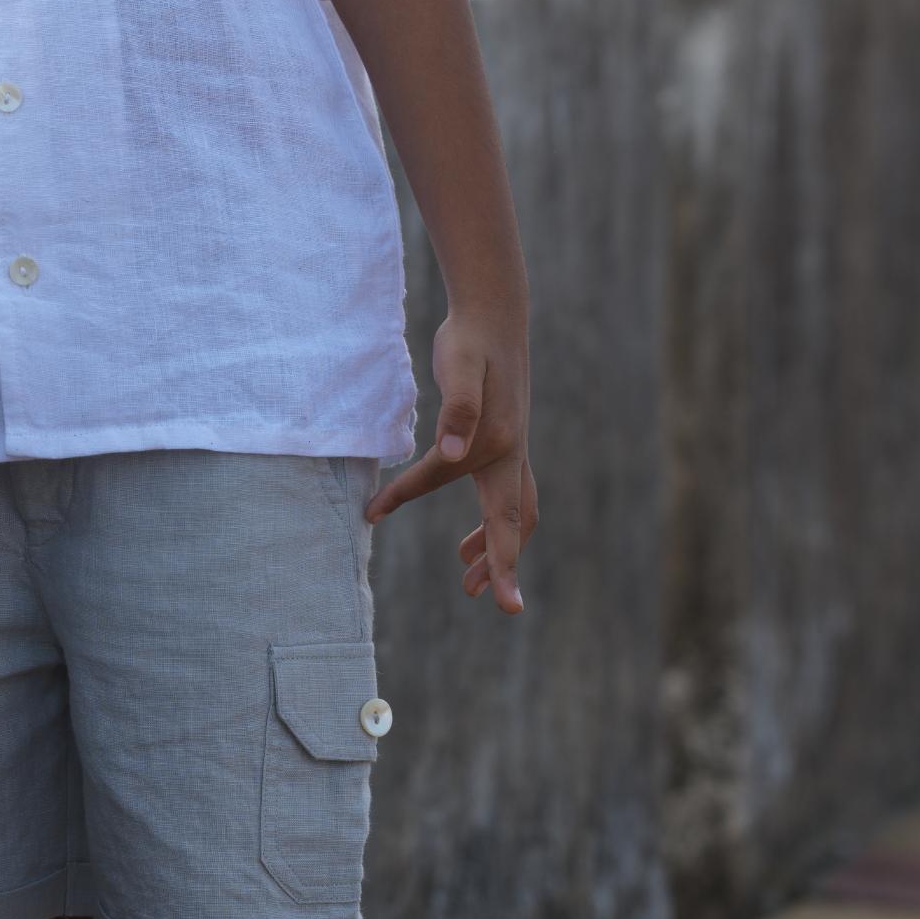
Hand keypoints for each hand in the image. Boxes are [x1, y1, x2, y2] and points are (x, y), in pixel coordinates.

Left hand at [367, 309, 537, 615]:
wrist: (494, 316)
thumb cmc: (471, 341)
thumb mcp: (459, 367)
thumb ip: (457, 407)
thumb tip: (450, 452)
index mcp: (500, 442)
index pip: (460, 490)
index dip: (431, 514)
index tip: (404, 537)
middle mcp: (513, 452)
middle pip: (515, 521)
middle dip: (506, 564)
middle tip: (493, 602)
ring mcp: (512, 449)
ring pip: (514, 511)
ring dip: (496, 546)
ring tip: (466, 576)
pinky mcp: (504, 442)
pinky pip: (504, 494)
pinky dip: (490, 521)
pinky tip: (466, 535)